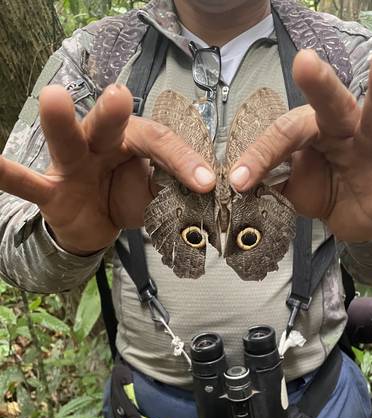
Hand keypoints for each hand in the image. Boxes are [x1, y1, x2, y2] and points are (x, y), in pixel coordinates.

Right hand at [0, 84, 215, 254]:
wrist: (94, 224)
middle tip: (120, 95)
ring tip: (53, 98)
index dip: (182, 161)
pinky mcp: (51, 190)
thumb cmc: (126, 198)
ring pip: (67, 141)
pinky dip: (7, 174)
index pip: (159, 144)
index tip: (206, 182)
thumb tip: (206, 191)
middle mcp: (101, 145)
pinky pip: (27, 183)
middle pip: (109, 125)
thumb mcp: (156, 195)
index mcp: (132, 142)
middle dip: (113, 111)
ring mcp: (73, 165)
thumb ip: (174, 188)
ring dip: (60, 122)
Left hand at [229, 48, 371, 242]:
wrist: (346, 219)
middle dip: (320, 87)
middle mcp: (344, 134)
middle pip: (332, 107)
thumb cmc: (316, 190)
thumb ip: (267, 177)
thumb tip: (234, 181)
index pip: (285, 134)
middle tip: (305, 63)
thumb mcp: (285, 185)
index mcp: (313, 132)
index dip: (260, 156)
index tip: (239, 181)